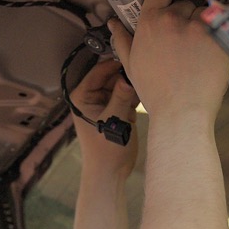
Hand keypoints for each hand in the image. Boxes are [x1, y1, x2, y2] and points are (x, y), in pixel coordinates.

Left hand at [70, 57, 139, 178]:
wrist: (111, 172)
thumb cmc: (105, 150)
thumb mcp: (113, 120)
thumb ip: (121, 96)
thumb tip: (128, 75)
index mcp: (82, 97)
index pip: (98, 72)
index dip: (113, 64)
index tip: (131, 56)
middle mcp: (92, 97)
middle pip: (111, 76)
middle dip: (125, 74)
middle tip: (143, 69)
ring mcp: (105, 103)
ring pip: (121, 85)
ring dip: (132, 85)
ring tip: (146, 82)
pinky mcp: (118, 110)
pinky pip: (127, 95)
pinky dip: (136, 95)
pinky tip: (146, 94)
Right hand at [107, 0, 228, 120]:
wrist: (181, 112)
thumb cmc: (156, 92)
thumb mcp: (132, 65)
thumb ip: (122, 39)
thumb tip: (113, 24)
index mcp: (149, 22)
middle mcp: (172, 19)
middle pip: (185, 3)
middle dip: (186, 17)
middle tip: (184, 41)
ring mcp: (196, 27)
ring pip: (204, 14)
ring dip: (203, 26)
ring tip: (197, 51)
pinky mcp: (218, 37)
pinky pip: (221, 25)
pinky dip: (218, 35)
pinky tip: (209, 54)